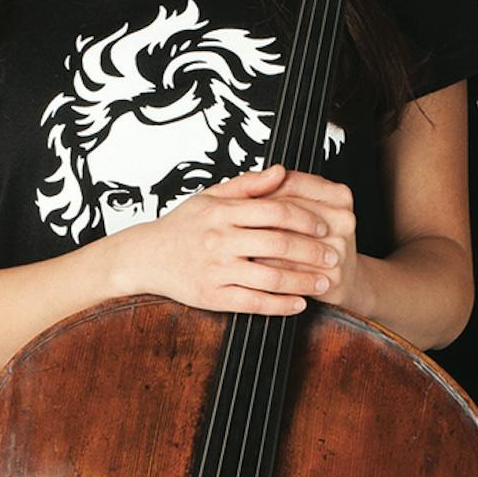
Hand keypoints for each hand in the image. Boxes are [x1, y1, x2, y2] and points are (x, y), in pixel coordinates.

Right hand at [118, 166, 340, 316]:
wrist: (145, 257)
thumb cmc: (182, 225)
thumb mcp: (211, 196)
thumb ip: (248, 185)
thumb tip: (283, 171)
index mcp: (223, 211)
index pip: (276, 211)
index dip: (305, 219)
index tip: (323, 226)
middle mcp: (220, 239)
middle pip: (278, 244)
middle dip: (312, 252)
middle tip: (333, 256)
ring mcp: (216, 269)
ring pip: (270, 277)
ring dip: (302, 281)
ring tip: (324, 282)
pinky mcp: (212, 296)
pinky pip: (253, 303)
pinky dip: (280, 305)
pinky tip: (299, 304)